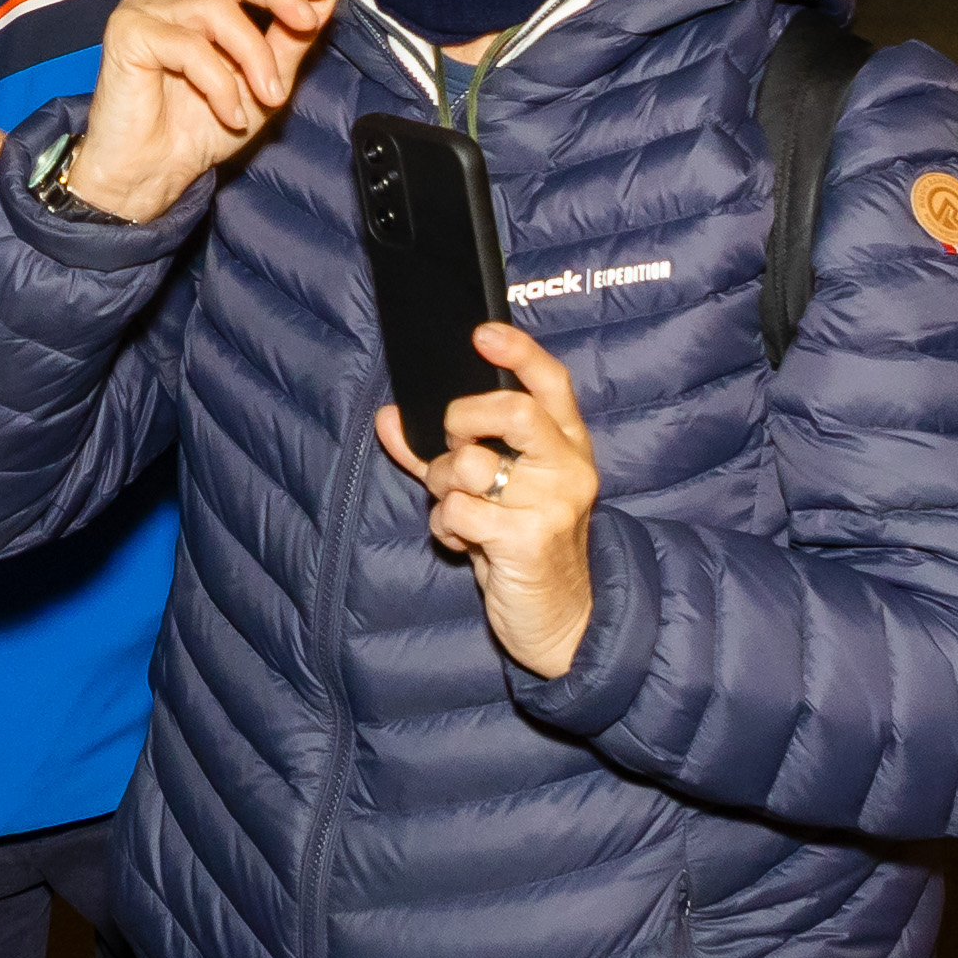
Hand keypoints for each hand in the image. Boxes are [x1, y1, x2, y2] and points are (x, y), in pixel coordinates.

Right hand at [63, 0, 334, 225]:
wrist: (151, 173)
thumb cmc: (200, 127)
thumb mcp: (264, 80)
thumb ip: (291, 37)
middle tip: (306, 22)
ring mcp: (146, 8)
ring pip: (215, 7)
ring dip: (254, 55)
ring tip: (269, 98)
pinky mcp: (128, 33)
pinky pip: (188, 46)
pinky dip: (219, 83)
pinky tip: (230, 114)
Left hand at [373, 321, 602, 676]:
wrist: (559, 622)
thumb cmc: (521, 546)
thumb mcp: (491, 492)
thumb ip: (442, 452)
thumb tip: (389, 417)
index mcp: (568, 446)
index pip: (552, 383)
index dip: (519, 352)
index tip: (482, 335)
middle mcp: (569, 469)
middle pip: (513, 412)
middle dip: (463, 422)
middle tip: (454, 446)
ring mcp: (553, 505)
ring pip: (471, 465)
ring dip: (444, 484)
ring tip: (457, 508)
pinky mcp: (528, 541)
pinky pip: (458, 510)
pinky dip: (444, 523)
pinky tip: (461, 539)